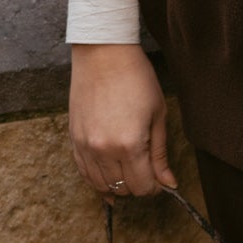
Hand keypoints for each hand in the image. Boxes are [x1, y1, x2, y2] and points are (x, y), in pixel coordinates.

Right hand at [69, 43, 175, 197]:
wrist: (104, 54)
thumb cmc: (136, 79)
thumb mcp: (158, 115)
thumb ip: (160, 154)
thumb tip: (169, 182)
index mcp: (129, 145)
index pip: (142, 187)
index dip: (155, 187)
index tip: (161, 179)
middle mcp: (104, 151)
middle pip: (122, 188)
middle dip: (138, 185)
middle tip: (149, 173)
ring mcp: (85, 146)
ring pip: (101, 184)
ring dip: (117, 184)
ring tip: (130, 171)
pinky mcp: (74, 139)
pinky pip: (83, 171)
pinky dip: (96, 178)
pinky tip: (108, 177)